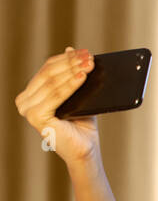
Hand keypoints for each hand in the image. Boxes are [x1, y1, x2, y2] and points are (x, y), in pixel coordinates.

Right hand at [14, 47, 99, 166]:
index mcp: (31, 95)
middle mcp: (25, 101)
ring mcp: (27, 109)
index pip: (47, 70)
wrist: (85, 152)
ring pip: (53, 83)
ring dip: (73, 71)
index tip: (85, 51)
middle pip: (49, 75)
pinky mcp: (36, 116)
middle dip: (71, 63)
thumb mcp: (77, 96)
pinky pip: (56, 96)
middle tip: (89, 56)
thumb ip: (72, 75)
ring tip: (90, 64)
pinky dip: (71, 85)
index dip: (66, 59)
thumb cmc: (82, 126)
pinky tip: (82, 77)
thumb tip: (70, 48)